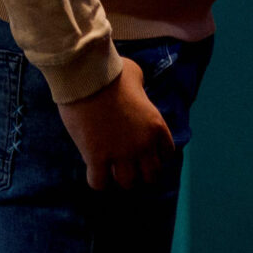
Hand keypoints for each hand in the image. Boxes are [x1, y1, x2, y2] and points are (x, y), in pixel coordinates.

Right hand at [57, 57, 174, 190]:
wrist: (86, 76)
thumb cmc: (110, 70)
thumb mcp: (136, 76)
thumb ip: (140, 89)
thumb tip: (134, 88)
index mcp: (155, 126)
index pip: (166, 154)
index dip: (154, 156)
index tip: (144, 153)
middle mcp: (142, 144)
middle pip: (150, 175)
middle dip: (140, 172)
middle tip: (128, 164)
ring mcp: (120, 153)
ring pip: (127, 183)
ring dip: (119, 176)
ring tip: (109, 168)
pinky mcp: (96, 157)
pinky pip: (99, 183)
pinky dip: (97, 180)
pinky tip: (93, 170)